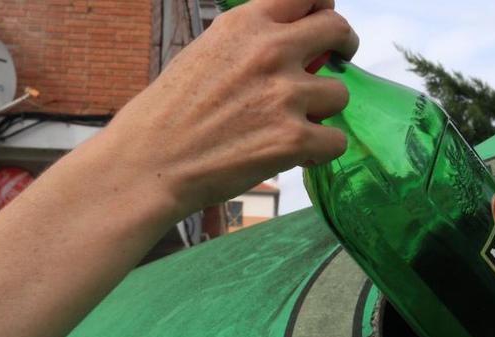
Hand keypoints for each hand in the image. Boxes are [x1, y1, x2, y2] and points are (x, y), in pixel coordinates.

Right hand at [97, 0, 358, 218]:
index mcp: (246, 24)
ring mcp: (285, 95)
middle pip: (338, 29)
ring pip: (340, 94)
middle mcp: (271, 51)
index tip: (324, 24)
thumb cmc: (167, 114)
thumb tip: (289, 46)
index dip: (323, 9)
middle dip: (345, 45)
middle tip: (341, 60)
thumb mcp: (205, 52)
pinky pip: (336, 141)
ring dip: (323, 111)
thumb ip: (250, 45)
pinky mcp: (293, 140)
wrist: (149, 163)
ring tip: (293, 124)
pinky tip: (298, 156)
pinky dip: (321, 151)